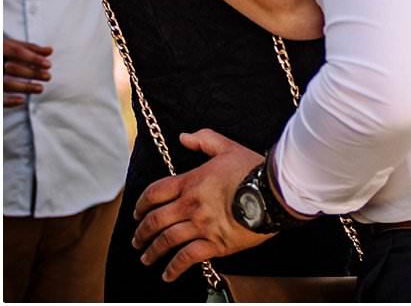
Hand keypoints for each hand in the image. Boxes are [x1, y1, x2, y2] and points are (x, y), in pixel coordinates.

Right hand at [3, 36, 51, 105]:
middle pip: (10, 68)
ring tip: (40, 88)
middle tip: (48, 77)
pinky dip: (7, 101)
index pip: (15, 51)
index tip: (48, 64)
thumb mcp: (7, 44)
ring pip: (3, 83)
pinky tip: (21, 100)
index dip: (32, 57)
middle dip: (30, 73)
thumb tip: (49, 51)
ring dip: (23, 87)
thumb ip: (27, 48)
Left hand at [132, 130, 266, 282]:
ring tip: (146, 258)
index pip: (155, 193)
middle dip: (141, 232)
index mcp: (192, 182)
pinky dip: (174, 268)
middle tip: (137, 239)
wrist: (273, 191)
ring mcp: (201, 226)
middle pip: (155, 221)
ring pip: (166, 241)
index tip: (137, 212)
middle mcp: (191, 205)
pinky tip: (167, 274)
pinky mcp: (214, 244)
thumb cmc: (252, 168)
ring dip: (152, 251)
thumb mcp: (228, 147)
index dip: (141, 204)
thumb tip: (183, 137)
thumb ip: (205, 139)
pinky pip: (187, 258)